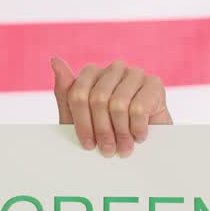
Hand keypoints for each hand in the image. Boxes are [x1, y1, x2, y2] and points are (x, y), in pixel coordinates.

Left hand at [50, 57, 172, 157]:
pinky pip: (139, 108)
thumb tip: (54, 60)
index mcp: (92, 73)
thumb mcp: (77, 119)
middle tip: (107, 150)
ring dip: (120, 133)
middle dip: (101, 131)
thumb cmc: (105, 133)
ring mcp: (135, 74)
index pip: (78, 94)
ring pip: (118, 104)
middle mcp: (114, 69)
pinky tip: (138, 136)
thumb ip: (65, 92)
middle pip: (98, 99)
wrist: (140, 147)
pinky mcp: (154, 84)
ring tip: (123, 147)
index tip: (88, 145)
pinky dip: (137, 128)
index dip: (82, 124)